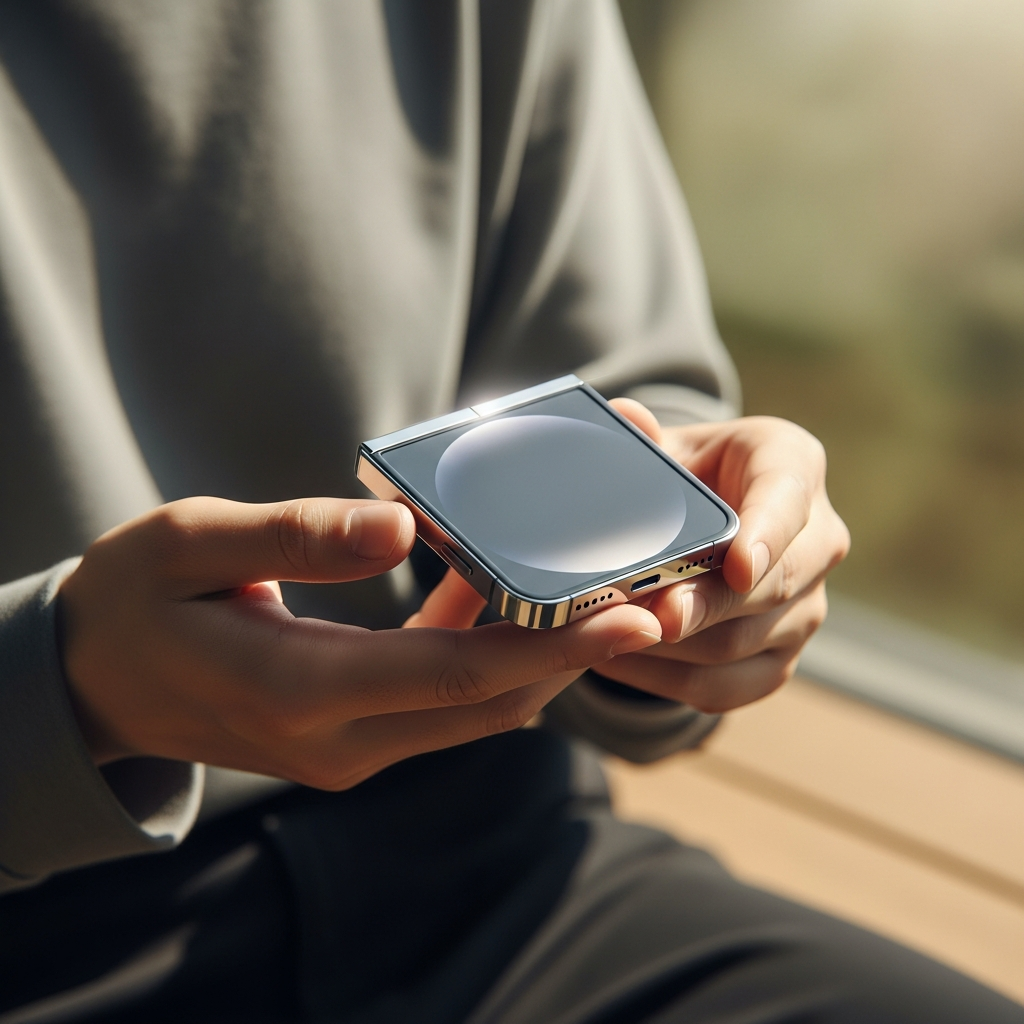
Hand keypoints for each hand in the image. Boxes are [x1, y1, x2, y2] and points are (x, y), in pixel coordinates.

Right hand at [59, 497, 661, 787]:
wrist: (94, 682)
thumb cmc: (133, 600)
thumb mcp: (192, 544)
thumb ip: (294, 536)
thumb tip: (398, 525)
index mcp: (302, 691)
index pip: (457, 676)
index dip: (553, 647)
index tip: (635, 615)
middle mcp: (343, 741)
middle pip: (490, 701)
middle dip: (577, 653)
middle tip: (656, 595)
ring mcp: (352, 750)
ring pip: (477, 707)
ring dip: (543, 654)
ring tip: (605, 589)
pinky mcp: (355, 737)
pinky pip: (444, 699)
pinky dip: (488, 651)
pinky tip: (504, 587)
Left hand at [585, 400, 849, 712]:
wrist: (699, 524)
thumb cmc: (682, 476)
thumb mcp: (664, 449)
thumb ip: (640, 438)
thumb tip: (627, 418)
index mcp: (793, 465)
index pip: (788, 500)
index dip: (766, 537)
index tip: (738, 566)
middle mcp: (818, 538)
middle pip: (774, 585)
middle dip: (709, 605)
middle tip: (655, 615)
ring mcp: (807, 606)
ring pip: (745, 643)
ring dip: (676, 647)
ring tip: (613, 636)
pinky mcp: (779, 658)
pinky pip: (728, 687)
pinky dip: (668, 682)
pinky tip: (618, 663)